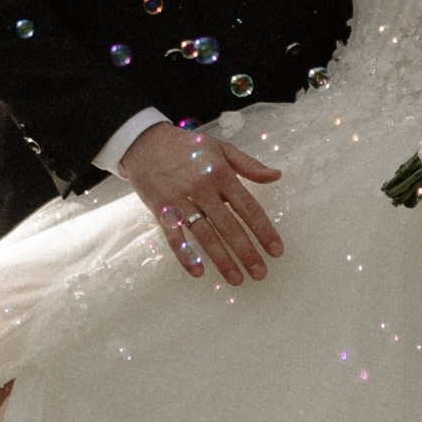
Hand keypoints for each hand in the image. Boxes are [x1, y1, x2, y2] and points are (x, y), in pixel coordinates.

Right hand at [121, 120, 285, 286]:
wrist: (145, 142)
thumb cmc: (187, 146)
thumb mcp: (221, 148)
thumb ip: (249, 165)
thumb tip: (277, 176)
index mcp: (221, 174)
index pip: (248, 207)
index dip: (264, 230)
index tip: (276, 250)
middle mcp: (203, 189)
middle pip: (229, 226)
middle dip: (247, 252)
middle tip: (261, 273)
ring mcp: (181, 201)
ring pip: (205, 236)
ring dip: (222, 260)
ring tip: (237, 279)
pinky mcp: (162, 211)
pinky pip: (174, 237)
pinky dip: (186, 255)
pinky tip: (199, 271)